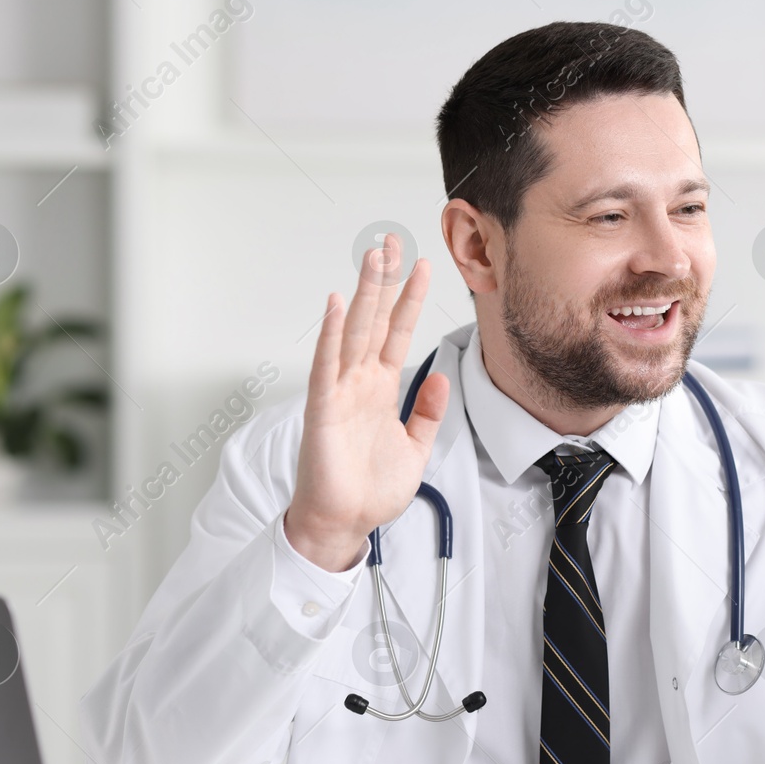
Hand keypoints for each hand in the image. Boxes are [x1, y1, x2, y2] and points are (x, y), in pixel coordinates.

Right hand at [284, 234, 448, 570]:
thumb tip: (441, 376)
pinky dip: (332, 335)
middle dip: (384, 280)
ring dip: (363, 294)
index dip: (410, 300)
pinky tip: (338, 305)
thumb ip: (428, 412)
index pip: (398, 334)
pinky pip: (327, 366)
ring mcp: (341, 393)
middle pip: (374, 320)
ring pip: (354, 332)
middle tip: (391, 240)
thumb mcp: (417, 448)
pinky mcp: (324, 410)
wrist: (345, 523)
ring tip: (372, 257)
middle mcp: (360, 384)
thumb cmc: (370, 489)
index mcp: (382, 390)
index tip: (422, 266)